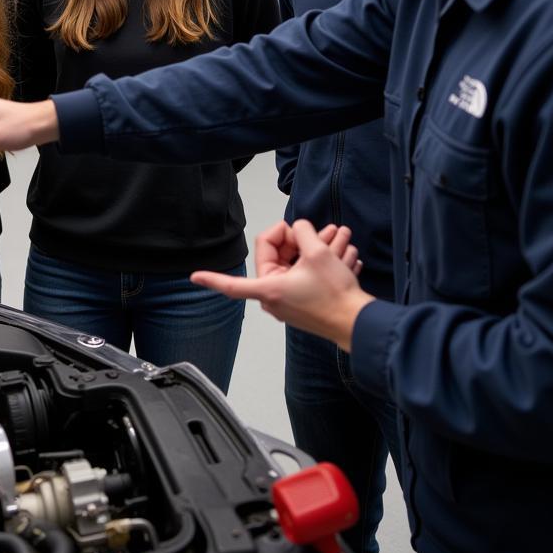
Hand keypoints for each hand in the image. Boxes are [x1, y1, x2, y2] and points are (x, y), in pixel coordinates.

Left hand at [191, 219, 373, 350]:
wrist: (358, 322)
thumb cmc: (335, 296)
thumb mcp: (318, 253)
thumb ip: (303, 232)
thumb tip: (299, 229)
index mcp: (269, 289)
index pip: (232, 284)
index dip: (212, 278)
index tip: (194, 277)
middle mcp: (275, 298)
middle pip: (276, 257)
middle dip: (299, 240)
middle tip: (323, 231)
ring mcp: (289, 302)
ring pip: (296, 264)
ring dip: (316, 248)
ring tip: (340, 238)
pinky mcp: (304, 304)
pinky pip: (306, 276)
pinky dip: (321, 264)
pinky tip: (344, 255)